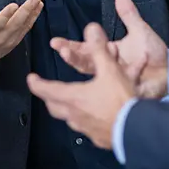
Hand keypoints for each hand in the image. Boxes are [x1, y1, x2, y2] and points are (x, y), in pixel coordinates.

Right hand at [0, 0, 42, 67]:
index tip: (14, 5)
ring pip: (23, 27)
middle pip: (16, 23)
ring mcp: (8, 42)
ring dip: (33, 13)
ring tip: (39, 0)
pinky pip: (25, 31)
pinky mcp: (14, 43)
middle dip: (27, 9)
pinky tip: (37, 10)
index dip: (6, 15)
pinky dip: (32, 20)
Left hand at [27, 23, 134, 149]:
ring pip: (70, 118)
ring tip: (73, 101)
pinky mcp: (99, 138)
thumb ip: (99, 49)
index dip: (36, 83)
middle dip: (49, 97)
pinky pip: (87, 128)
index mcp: (73, 97)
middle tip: (48, 90)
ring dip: (68, 109)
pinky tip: (96, 116)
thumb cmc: (120, 101)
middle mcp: (75, 115)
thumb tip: (91, 29)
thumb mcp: (110, 70)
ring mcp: (86, 129)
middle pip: (54, 106)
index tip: (31, 79)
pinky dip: (87, 119)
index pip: (46, 90)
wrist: (137, 130)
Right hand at [52, 0, 168, 98]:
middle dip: (72, 56)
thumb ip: (129, 16)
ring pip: (95, 75)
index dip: (69, 46)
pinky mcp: (126, 89)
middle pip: (84, 63)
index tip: (56, 42)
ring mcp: (114, 80)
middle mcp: (107, 67)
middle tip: (63, 50)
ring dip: (84, 66)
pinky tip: (106, 74)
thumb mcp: (140, 31)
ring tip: (73, 57)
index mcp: (106, 53)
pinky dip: (110, 80)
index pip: (83, 50)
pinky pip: (117, 85)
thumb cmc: (152, 53)